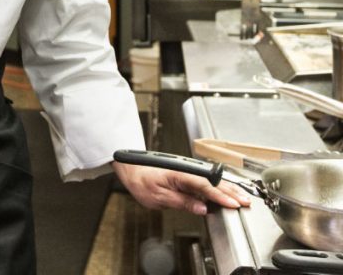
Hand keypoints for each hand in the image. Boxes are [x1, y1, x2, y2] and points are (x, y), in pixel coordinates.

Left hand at [112, 161, 252, 215]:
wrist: (131, 168)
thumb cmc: (141, 180)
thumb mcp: (158, 196)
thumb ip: (182, 202)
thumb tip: (202, 208)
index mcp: (179, 174)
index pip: (204, 186)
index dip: (220, 196)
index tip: (233, 204)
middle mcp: (185, 170)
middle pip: (212, 181)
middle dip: (231, 191)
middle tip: (246, 202)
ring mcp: (186, 172)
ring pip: (211, 181)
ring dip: (228, 189)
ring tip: (242, 198)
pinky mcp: (186, 175)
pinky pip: (205, 182)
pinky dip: (218, 189)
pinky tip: (227, 196)